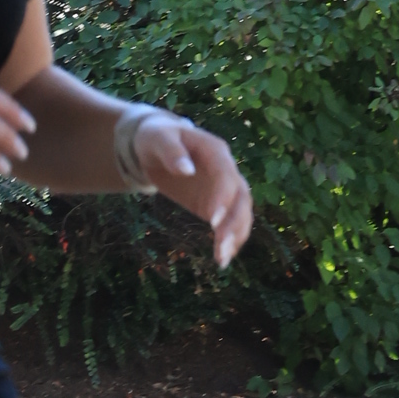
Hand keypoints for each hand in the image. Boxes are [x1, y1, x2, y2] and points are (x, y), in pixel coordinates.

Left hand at [127, 114, 253, 267]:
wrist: (159, 144)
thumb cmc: (157, 138)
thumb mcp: (158, 139)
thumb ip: (171, 151)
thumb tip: (186, 169)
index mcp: (215, 151)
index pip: (225, 176)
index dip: (222, 197)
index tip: (212, 220)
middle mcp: (227, 170)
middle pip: (241, 197)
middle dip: (234, 223)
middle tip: (222, 246)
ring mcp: (225, 188)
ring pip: (241, 212)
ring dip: (236, 236)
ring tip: (223, 259)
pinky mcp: (217, 204)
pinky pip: (230, 222)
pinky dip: (230, 240)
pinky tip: (222, 258)